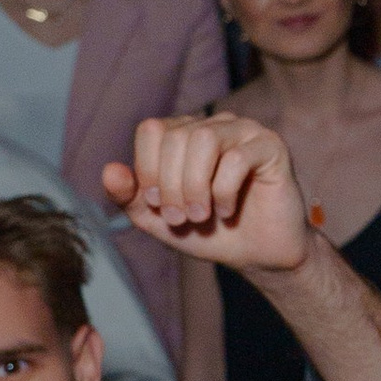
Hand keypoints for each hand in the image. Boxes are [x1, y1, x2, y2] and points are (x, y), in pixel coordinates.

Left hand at [106, 114, 314, 278]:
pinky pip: (237, 158)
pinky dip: (225, 192)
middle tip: (181, 218)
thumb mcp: (157, 219)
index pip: (151, 130)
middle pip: (176, 137)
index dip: (147, 169)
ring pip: (204, 139)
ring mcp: (244, 132)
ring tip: (202, 215)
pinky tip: (228, 211)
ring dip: (195, 186)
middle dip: (171, 185)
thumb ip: (130, 196)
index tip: (157, 204)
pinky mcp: (270, 146)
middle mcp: (213, 125)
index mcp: (183, 134)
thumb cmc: (207, 232)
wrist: (256, 255)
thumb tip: (109, 171)